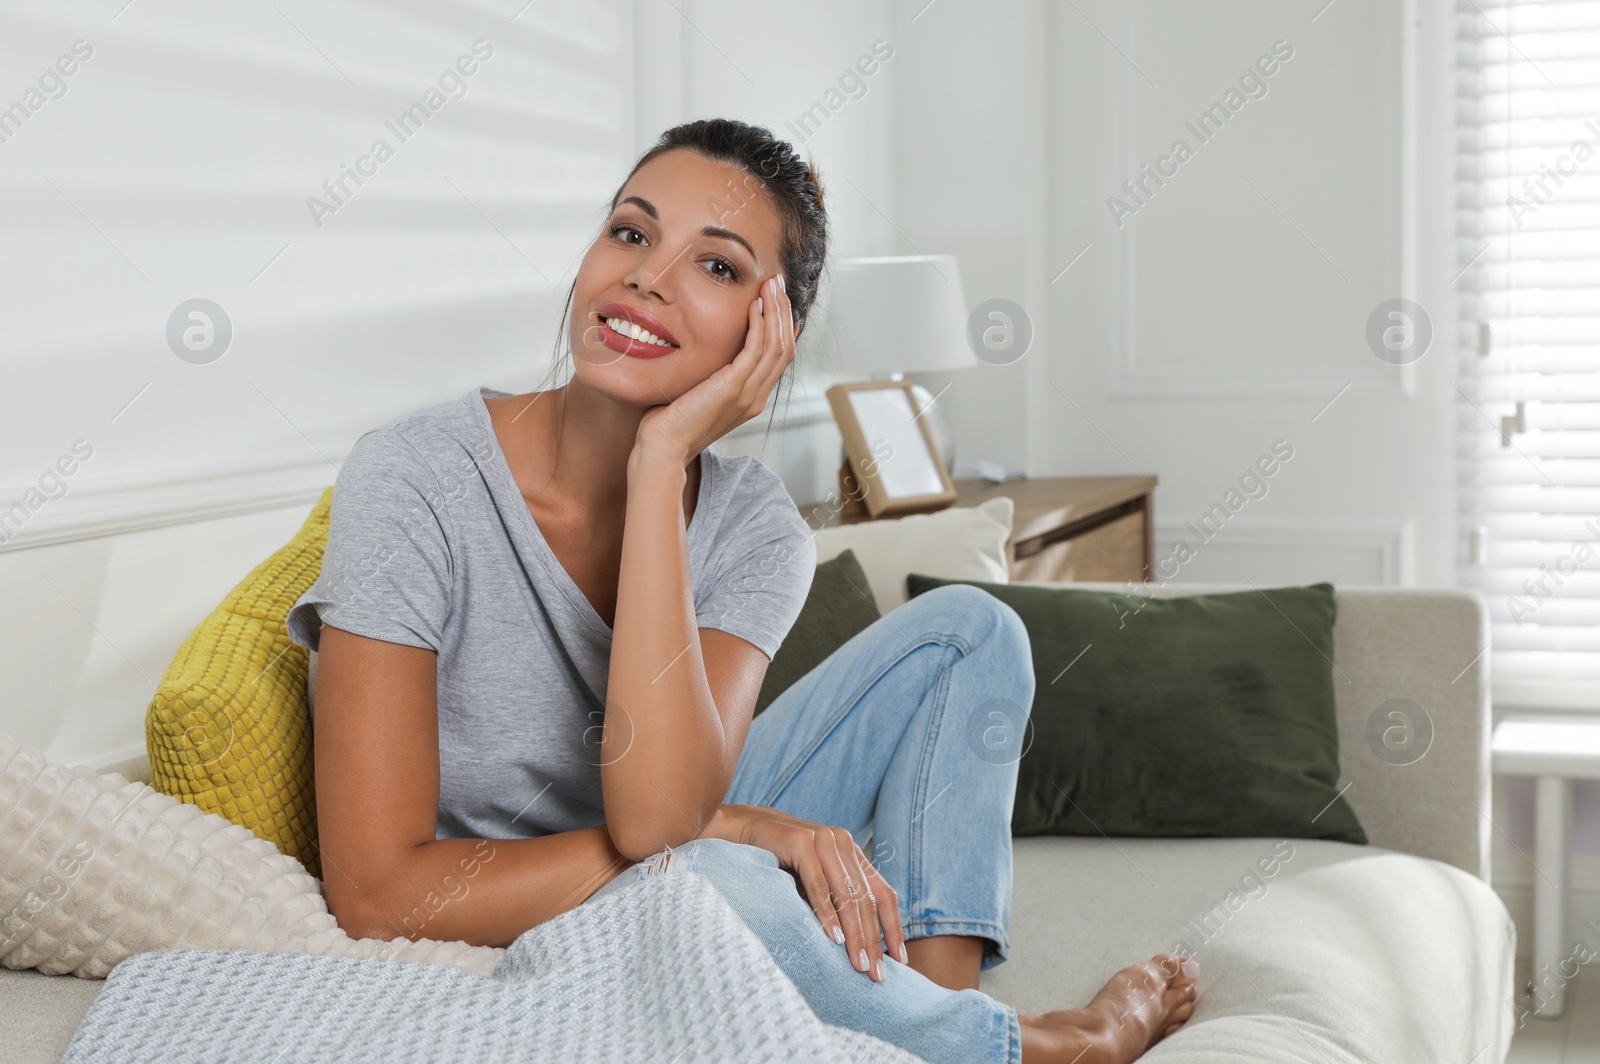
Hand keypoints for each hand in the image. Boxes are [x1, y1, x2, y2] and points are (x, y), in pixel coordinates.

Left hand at [634, 273, 795, 466]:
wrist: (664, 446)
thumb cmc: (672, 420)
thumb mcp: (700, 391)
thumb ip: (713, 373)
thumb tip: (709, 350)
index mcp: (751, 398)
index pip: (779, 357)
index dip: (782, 326)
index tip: (777, 300)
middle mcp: (756, 397)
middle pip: (785, 347)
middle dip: (783, 311)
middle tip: (777, 283)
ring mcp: (748, 394)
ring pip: (776, 346)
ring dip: (775, 311)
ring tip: (770, 286)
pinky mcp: (734, 389)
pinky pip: (755, 351)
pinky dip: (759, 325)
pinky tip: (754, 306)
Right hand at [707, 804, 905, 982]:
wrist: (740, 829)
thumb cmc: (777, 862)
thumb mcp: (814, 881)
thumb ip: (837, 901)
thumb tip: (862, 947)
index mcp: (852, 852)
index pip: (884, 893)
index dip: (894, 927)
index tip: (900, 960)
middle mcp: (843, 842)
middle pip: (868, 899)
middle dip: (874, 940)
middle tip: (876, 974)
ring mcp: (823, 839)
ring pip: (847, 895)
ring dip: (855, 933)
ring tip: (858, 964)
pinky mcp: (800, 842)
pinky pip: (818, 885)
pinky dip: (828, 914)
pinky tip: (834, 938)